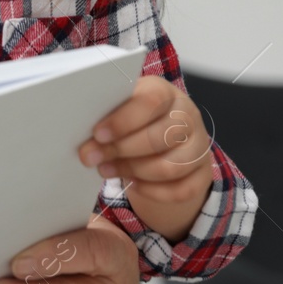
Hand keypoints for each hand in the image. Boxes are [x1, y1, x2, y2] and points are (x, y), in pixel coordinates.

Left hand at [79, 74, 211, 241]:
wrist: (160, 140)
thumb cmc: (130, 120)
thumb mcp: (118, 109)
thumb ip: (103, 115)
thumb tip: (79, 134)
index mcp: (164, 92)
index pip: (150, 100)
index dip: (123, 120)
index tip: (96, 134)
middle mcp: (187, 116)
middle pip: (160, 136)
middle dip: (121, 150)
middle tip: (91, 157)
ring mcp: (199, 146)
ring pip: (171, 166)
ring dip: (133, 171)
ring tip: (105, 169)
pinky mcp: (203, 174)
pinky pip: (181, 189)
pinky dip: (154, 191)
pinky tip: (133, 185)